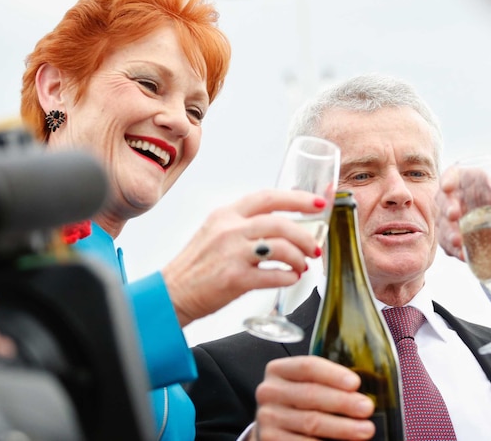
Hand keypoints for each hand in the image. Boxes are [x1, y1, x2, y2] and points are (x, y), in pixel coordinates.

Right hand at [163, 190, 325, 325]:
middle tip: (315, 247)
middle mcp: (229, 229)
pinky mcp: (235, 279)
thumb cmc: (197, 266)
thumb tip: (281, 223)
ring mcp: (232, 253)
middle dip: (305, 235)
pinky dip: (288, 277)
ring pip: (281, 247)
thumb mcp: (215, 232)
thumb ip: (244, 224)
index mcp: (226, 214)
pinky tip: (290, 278)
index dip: (297, 198)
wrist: (172, 294)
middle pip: (280, 223)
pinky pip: (274, 275)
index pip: (268, 197)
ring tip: (302, 266)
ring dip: (298, 258)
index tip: (318, 203)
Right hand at [253, 356, 375, 440]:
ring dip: (342, 427)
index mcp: (280, 370)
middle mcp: (270, 392)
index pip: (307, 367)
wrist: (276, 426)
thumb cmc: (301, 401)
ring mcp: (268, 418)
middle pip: (311, 395)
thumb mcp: (307, 384)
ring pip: (310, 422)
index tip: (356, 383)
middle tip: (367, 408)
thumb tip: (371, 385)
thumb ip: (329, 382)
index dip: (333, 374)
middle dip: (343, 402)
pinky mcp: (271, 440)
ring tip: (365, 430)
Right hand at [436, 165, 490, 284]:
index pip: (457, 175)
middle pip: (444, 198)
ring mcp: (459, 223)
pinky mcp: (458, 241)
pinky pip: (447, 244)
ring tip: (457, 241)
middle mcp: (464, 203)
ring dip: (447, 231)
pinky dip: (452, 249)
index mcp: (478, 187)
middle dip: (446, 206)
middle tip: (453, 216)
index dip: (449, 178)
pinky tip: (462, 254)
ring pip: (442, 223)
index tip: (448, 187)